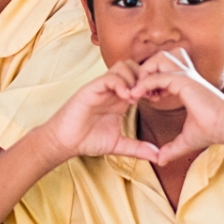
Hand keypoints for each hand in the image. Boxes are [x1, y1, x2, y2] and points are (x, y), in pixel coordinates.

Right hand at [42, 61, 158, 162]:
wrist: (64, 142)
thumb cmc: (87, 140)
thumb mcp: (118, 145)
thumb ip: (138, 148)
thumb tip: (158, 156)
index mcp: (120, 99)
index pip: (140, 79)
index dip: (151, 85)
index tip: (157, 99)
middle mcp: (112, 90)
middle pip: (134, 66)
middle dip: (145, 77)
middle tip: (149, 95)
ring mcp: (101, 87)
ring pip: (123, 67)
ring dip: (134, 79)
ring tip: (136, 97)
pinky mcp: (91, 89)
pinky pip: (109, 77)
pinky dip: (121, 83)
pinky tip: (126, 98)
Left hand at [129, 49, 223, 165]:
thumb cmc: (211, 131)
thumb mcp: (186, 140)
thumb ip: (171, 148)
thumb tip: (160, 160)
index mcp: (186, 84)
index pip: (162, 69)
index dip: (149, 80)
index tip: (144, 98)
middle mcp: (185, 75)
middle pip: (160, 57)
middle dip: (145, 70)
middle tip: (138, 91)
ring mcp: (185, 76)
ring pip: (159, 58)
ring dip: (145, 72)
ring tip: (138, 91)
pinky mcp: (185, 80)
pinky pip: (158, 76)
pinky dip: (144, 84)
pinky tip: (137, 96)